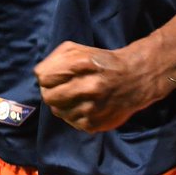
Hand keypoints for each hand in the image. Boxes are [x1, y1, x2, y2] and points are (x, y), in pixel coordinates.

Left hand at [34, 40, 159, 132]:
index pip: (44, 76)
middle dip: (52, 91)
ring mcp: (92, 108)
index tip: (56, 76)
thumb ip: (57, 58)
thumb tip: (39, 76)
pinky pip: (70, 121)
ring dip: (62, 104)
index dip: (47, 76)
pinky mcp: (94, 124)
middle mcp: (88, 86)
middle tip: (63, 88)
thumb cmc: (103, 62)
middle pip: (48, 96)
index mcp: (83, 64)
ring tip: (77, 96)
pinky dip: (73, 114)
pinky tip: (85, 106)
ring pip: (57, 111)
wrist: (136, 79)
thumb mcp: (80, 50)